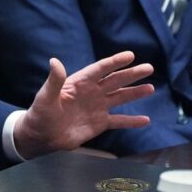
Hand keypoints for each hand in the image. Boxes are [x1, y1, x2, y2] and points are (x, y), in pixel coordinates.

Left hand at [13, 51, 153, 158]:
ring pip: (120, 98)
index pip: (100, 69)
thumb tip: (54, 61)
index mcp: (79, 83)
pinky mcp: (99, 123)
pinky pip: (119, 121)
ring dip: (135, 93)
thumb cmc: (40, 113)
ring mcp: (97, 108)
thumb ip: (54, 80)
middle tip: (149, 68)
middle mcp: (91, 93)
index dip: (115, 62)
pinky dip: (132, 121)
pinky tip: (145, 120)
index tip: (130, 55)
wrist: (41, 136)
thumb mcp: (46, 96)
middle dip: (131, 74)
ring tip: (150, 88)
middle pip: (115, 81)